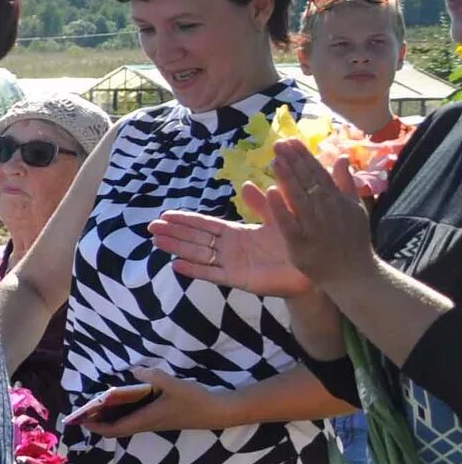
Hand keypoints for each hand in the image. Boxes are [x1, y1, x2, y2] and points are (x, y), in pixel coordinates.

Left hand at [77, 367, 229, 438]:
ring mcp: (156, 422)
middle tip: (86, 410)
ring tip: (99, 404)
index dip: (97, 427)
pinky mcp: (163, 417)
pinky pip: (137, 418)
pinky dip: (126, 412)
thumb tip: (134, 369)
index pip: (115, 429)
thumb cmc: (196, 401)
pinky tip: (125, 399)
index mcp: (146, 420)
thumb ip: (153, 376)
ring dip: (112, 417)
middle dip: (100, 422)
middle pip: (118, 428)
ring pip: (127, 423)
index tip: (81, 422)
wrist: (219, 412)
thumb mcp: (173, 385)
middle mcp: (148, 424)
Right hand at [151, 209, 306, 298]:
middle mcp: (229, 249)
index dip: (186, 220)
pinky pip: (212, 274)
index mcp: (237, 233)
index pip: (206, 225)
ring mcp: (231, 264)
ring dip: (177, 247)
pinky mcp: (237, 279)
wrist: (311, 270)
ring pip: (198, 254)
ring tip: (157, 241)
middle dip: (174, 232)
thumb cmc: (295, 245)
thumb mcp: (277, 218)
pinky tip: (176, 264)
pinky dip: (194, 270)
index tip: (166, 214)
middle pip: (196, 239)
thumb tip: (245, 184)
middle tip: (151, 227)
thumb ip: (260, 205)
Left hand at [241, 138, 383, 289]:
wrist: (354, 274)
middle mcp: (327, 209)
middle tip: (278, 143)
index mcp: (338, 200)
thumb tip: (342, 157)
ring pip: (298, 197)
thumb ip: (346, 182)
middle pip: (307, 181)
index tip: (291, 141)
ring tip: (274, 159)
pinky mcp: (301, 243)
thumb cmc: (352, 240)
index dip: (304, 156)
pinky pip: (288, 223)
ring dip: (287, 177)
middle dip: (293, 161)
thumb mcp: (355, 208)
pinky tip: (270, 191)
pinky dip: (280, 207)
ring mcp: (314, 226)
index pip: (318, 173)